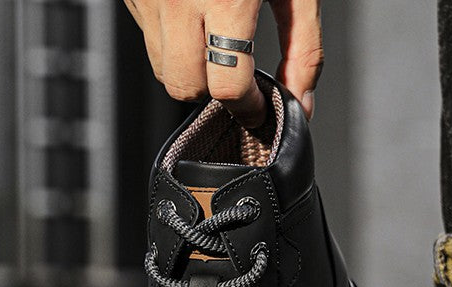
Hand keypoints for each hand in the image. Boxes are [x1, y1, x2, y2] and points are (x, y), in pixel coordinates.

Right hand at [123, 0, 322, 128]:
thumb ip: (303, 51)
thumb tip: (301, 105)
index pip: (226, 86)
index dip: (248, 107)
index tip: (259, 107)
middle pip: (185, 86)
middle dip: (214, 93)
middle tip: (238, 79)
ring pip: (162, 67)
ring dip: (192, 70)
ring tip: (217, 43)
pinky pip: (148, 36)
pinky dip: (173, 40)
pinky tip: (194, 14)